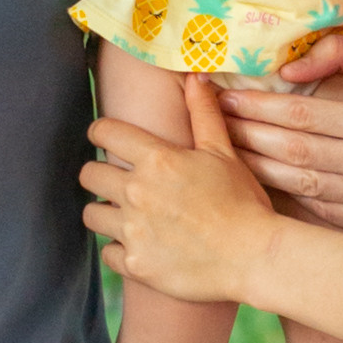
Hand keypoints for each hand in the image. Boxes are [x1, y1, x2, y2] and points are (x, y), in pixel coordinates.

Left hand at [82, 79, 276, 302]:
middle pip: (88, 174)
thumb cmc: (242, 202)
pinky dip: (120, 250)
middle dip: (99, 174)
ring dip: (105, 212)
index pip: (104, 133)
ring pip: (91, 214)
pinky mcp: (135, 265)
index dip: (101, 132)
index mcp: (156, 160)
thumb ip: (203, 113)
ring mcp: (133, 231)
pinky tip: (140, 246)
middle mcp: (137, 193)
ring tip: (125, 213)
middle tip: (117, 179)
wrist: (253, 257)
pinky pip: (108, 253)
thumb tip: (194, 76)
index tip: (105, 137)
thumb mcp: (224, 153)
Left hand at [218, 33, 342, 238]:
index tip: (224, 99)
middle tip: (214, 128)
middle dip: (248, 138)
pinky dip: (290, 197)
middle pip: (295, 153)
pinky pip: (323, 211)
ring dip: (259, 171)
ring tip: (227, 156)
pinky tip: (263, 183)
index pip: (300, 116)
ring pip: (303, 187)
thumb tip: (287, 70)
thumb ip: (337, 52)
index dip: (257, 107)